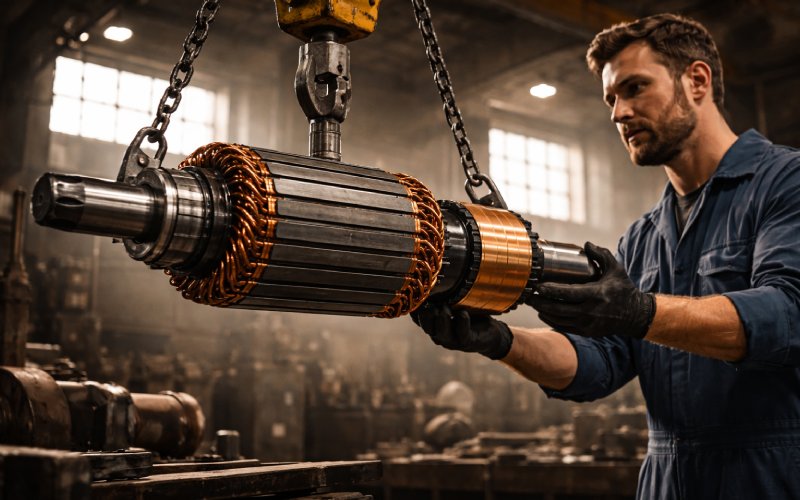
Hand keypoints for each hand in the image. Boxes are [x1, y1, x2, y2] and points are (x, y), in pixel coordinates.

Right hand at [410, 302, 512, 359]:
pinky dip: (462, 322)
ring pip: (442, 334)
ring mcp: (453, 341)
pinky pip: (463, 333)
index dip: (414, 310)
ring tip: (444, 308)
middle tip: (429, 304)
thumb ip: (444, 296)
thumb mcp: (455, 304)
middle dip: (426, 316)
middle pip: (427, 328)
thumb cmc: (470, 315)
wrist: (491, 333)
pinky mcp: (468, 341)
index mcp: (435, 325)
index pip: (419, 319)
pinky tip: (463, 313)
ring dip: (442, 320)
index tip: (413, 298)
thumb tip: (434, 274)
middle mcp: (440, 335)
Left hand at [527, 242, 655, 338]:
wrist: (635, 316)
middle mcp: (590, 311)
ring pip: (559, 319)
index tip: (537, 286)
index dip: (550, 290)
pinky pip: (564, 327)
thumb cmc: (623, 290)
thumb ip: (601, 255)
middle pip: (558, 308)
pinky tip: (543, 312)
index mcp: (596, 295)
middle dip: (540, 302)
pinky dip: (551, 320)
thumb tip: (586, 244)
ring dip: (543, 311)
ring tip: (532, 302)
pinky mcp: (586, 332)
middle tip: (528, 294)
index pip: (567, 293)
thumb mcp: (616, 269)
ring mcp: (588, 324)